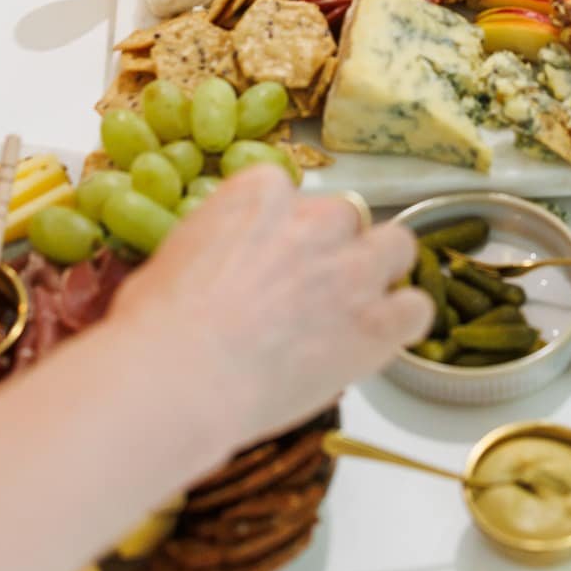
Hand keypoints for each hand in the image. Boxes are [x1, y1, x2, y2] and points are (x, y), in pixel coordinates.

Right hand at [111, 168, 430, 452]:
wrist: (180, 376)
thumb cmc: (154, 327)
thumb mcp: (171, 260)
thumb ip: (212, 247)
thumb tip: (207, 265)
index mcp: (262, 194)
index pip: (292, 194)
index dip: (285, 230)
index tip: (272, 257)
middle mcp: (315, 220)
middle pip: (346, 217)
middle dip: (333, 248)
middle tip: (310, 289)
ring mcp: (351, 269)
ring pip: (396, 246)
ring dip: (382, 271)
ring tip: (359, 305)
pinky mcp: (375, 322)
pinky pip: (417, 307)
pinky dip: (405, 320)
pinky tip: (384, 336)